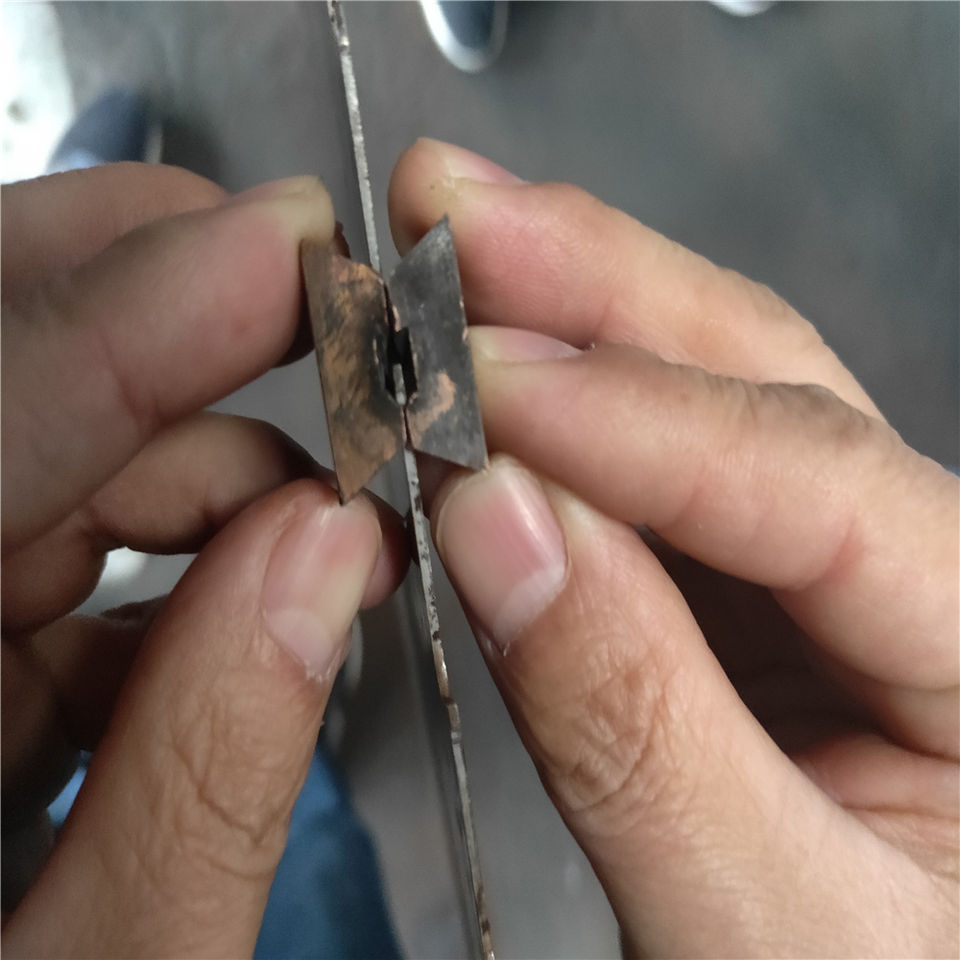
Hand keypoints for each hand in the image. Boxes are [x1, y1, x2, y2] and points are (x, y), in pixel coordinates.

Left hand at [2, 164, 406, 956]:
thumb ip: (211, 771)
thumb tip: (332, 548)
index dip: (125, 325)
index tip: (287, 242)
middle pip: (2, 393)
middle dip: (165, 328)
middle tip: (317, 309)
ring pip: (56, 460)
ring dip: (210, 460)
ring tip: (336, 515)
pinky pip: (73, 552)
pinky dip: (190, 551)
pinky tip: (272, 585)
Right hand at [390, 139, 958, 956]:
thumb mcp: (754, 923)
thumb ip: (631, 726)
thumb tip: (496, 519)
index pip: (815, 484)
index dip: (631, 421)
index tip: (474, 382)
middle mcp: (931, 568)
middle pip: (767, 377)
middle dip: (596, 282)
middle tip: (453, 209)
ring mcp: (826, 561)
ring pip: (701, 392)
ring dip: (564, 313)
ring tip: (454, 245)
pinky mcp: (740, 581)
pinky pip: (644, 466)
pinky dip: (551, 411)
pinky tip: (482, 369)